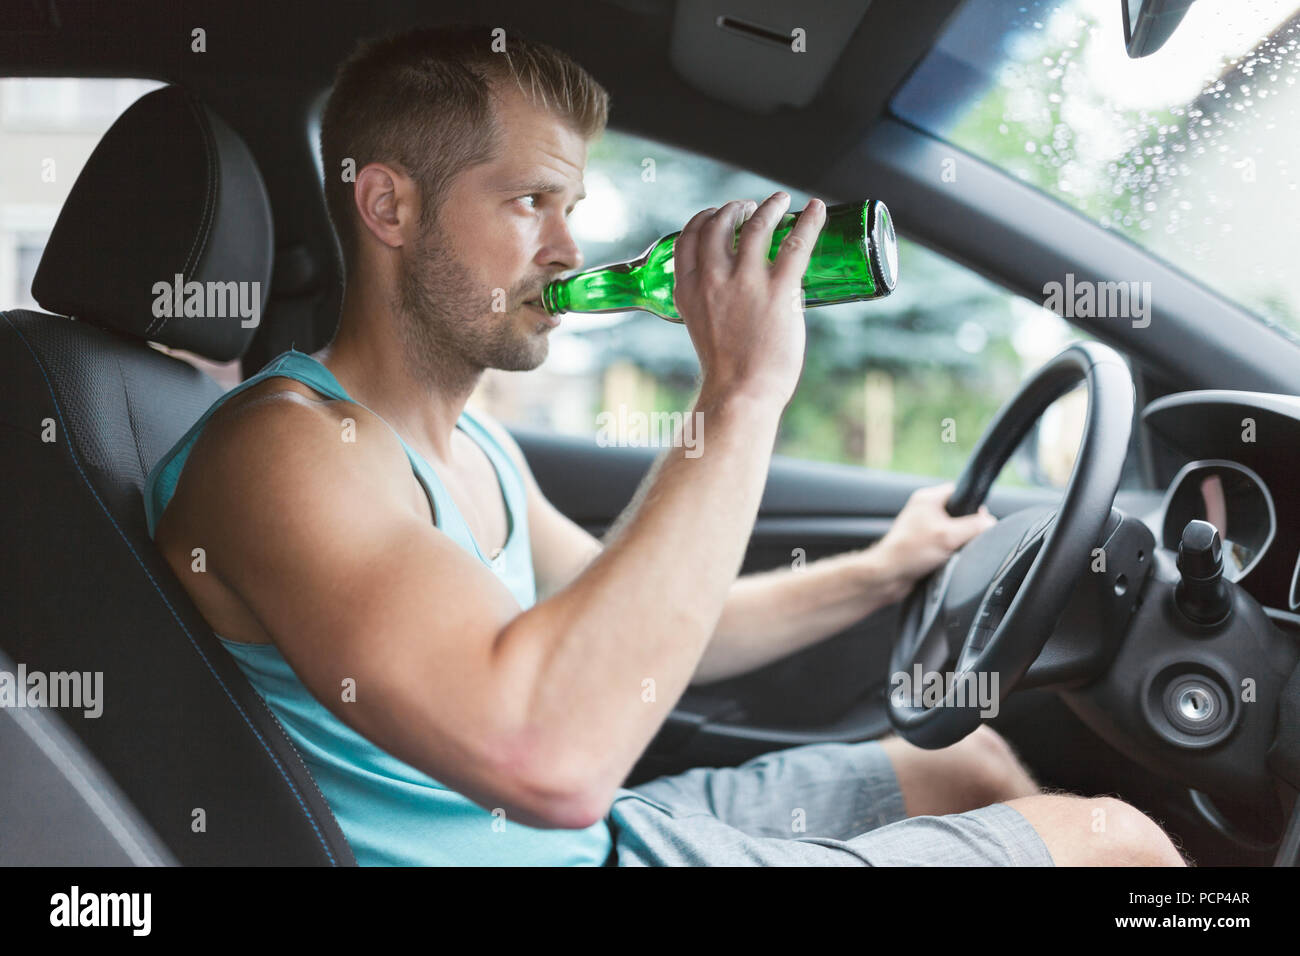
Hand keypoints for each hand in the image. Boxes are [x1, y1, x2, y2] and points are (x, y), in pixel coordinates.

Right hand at [672, 192, 826, 408]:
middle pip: (719, 225)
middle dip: (734, 208)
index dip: (703, 219)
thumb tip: (735, 293)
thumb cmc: (727, 371)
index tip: (716, 214)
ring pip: (756, 226)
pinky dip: (810, 221)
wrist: (741, 394)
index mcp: (688, 290)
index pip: (687, 239)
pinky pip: (796, 243)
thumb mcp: (701, 329)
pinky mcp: (779, 289)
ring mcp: (745, 282)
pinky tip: (818, 209)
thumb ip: (710, 304)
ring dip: (769, 207)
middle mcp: (712, 280)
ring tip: (779, 200)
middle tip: (750, 207)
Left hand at [871, 482, 996, 593]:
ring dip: (956, 542)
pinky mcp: (922, 545)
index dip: (973, 505)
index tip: (980, 519)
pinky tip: (945, 560)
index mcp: (927, 498)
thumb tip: (991, 523)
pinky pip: (944, 544)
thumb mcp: (949, 536)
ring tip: (951, 552)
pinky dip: (948, 552)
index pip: (960, 492)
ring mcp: (922, 528)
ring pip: (952, 531)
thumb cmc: (909, 552)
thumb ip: (974, 527)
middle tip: (962, 540)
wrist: (888, 576)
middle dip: (965, 528)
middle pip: (959, 514)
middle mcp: (923, 510)